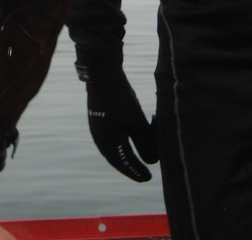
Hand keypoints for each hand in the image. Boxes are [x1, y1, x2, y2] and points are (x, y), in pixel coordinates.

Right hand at [82, 66, 157, 181]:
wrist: (103, 74)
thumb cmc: (121, 98)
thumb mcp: (136, 121)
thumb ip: (145, 142)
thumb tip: (152, 161)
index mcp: (107, 142)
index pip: (123, 163)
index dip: (137, 171)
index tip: (148, 178)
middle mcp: (100, 138)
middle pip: (118, 158)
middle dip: (133, 165)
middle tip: (145, 174)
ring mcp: (99, 127)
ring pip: (117, 147)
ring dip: (131, 152)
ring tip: (143, 156)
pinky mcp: (102, 118)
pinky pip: (115, 137)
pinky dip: (127, 140)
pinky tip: (136, 137)